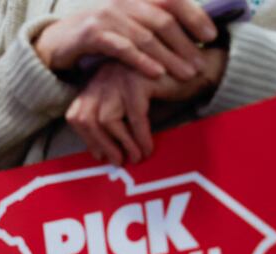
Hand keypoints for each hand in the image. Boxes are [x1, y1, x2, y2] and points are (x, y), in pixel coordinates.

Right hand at [35, 0, 216, 80]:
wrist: (57, 41)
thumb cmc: (99, 37)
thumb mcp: (127, 25)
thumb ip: (151, 26)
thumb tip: (188, 37)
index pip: (172, 0)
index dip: (195, 16)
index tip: (211, 36)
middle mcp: (124, 1)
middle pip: (163, 21)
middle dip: (185, 44)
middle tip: (199, 65)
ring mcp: (107, 15)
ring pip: (146, 36)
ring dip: (169, 57)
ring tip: (185, 74)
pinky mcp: (92, 33)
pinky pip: (122, 47)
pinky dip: (141, 60)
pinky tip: (156, 73)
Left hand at [66, 48, 226, 164]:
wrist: (199, 69)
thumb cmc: (166, 93)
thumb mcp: (135, 110)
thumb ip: (120, 125)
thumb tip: (106, 154)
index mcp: (99, 81)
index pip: (76, 112)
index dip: (87, 138)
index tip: (99, 155)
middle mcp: (104, 76)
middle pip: (85, 117)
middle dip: (100, 145)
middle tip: (117, 162)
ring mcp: (119, 76)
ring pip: (106, 120)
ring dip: (121, 145)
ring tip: (136, 158)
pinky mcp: (137, 80)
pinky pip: (133, 118)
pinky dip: (140, 138)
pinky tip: (148, 149)